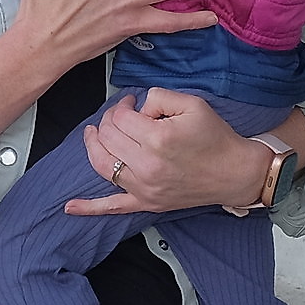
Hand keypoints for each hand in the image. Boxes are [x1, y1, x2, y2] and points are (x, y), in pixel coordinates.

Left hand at [67, 88, 273, 215]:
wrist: (235, 172)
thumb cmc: (215, 138)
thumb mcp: (192, 104)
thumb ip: (158, 97)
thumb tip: (136, 108)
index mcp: (157, 139)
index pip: (120, 118)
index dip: (122, 105)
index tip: (131, 103)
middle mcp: (146, 166)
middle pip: (108, 137)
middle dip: (109, 120)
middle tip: (121, 115)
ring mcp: (143, 188)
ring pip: (101, 164)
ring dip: (93, 146)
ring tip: (93, 134)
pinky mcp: (146, 202)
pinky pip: (112, 206)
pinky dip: (89, 207)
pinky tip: (70, 207)